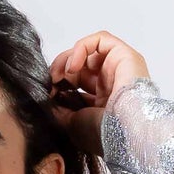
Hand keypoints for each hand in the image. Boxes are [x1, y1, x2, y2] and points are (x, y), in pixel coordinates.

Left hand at [47, 30, 150, 153]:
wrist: (124, 132)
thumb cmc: (103, 133)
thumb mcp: (72, 124)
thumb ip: (59, 109)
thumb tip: (49, 97)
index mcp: (102, 103)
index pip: (78, 84)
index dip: (61, 84)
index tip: (48, 92)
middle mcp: (112, 84)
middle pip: (81, 66)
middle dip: (61, 70)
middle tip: (50, 81)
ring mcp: (119, 68)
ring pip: (89, 51)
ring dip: (68, 58)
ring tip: (59, 73)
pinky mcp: (124, 55)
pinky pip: (100, 40)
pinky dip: (82, 47)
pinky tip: (72, 65)